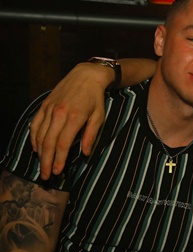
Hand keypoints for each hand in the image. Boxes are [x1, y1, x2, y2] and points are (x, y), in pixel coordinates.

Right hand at [30, 63, 111, 179]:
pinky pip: (35, 125)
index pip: (62, 144)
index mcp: (74, 117)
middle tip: (46, 175)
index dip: (59, 160)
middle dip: (46, 161)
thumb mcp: (99, 116)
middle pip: (48, 143)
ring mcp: (49, 109)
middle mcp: (58, 113)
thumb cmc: (95, 98)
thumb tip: (85, 154)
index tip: (57, 172)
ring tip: (42, 165)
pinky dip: (34, 138)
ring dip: (40, 153)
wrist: (85, 76)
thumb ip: (91, 135)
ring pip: (39, 135)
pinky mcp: (44, 106)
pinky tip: (37, 148)